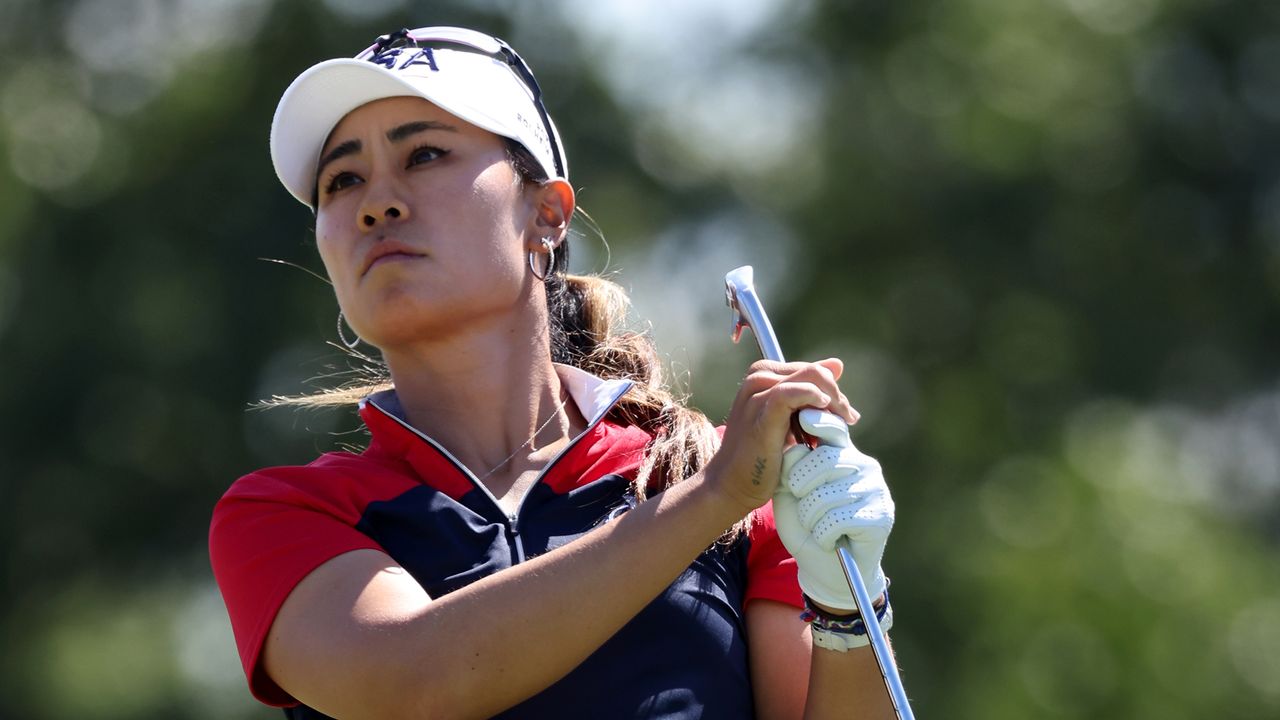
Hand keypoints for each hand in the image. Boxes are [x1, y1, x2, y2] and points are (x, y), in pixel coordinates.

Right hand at [705, 359, 858, 516]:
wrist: (732, 484)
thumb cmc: (761, 455)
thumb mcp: (790, 418)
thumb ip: (810, 392)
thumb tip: (837, 364)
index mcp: (764, 375)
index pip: (811, 369)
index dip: (832, 389)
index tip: (844, 414)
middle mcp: (758, 378)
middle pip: (813, 370)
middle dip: (836, 394)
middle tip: (847, 419)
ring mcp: (757, 394)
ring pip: (808, 376)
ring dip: (832, 398)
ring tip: (842, 422)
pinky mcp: (761, 412)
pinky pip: (791, 392)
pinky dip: (813, 398)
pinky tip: (823, 413)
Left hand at [775, 408, 893, 611]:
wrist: (824, 567)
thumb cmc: (805, 525)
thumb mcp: (789, 493)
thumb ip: (790, 468)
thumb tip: (795, 446)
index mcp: (840, 453)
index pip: (833, 429)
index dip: (819, 422)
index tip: (803, 416)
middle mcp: (862, 465)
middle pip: (823, 459)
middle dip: (799, 484)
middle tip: (800, 503)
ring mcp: (875, 488)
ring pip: (826, 494)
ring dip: (809, 517)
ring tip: (815, 526)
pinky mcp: (881, 515)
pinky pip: (838, 519)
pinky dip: (823, 534)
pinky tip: (828, 539)